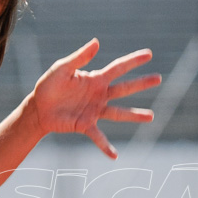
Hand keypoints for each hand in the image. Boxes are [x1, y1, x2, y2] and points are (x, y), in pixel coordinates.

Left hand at [29, 38, 160, 158]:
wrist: (38, 108)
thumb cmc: (49, 86)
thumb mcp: (62, 68)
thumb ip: (79, 57)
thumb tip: (97, 42)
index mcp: (95, 79)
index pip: (118, 68)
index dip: (133, 61)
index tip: (149, 54)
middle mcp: (99, 95)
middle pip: (124, 88)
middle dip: (141, 83)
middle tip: (159, 78)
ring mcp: (94, 110)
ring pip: (118, 112)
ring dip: (134, 114)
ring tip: (151, 117)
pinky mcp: (85, 125)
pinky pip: (98, 137)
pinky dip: (106, 146)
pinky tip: (115, 156)